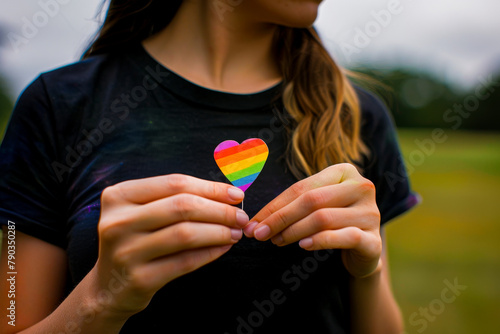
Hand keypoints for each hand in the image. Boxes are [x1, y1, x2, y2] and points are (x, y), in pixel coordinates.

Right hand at [89, 174, 247, 318]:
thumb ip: (176, 198)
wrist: (110, 286)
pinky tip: (223, 248)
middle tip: (241, 216)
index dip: (210, 187)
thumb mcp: (143, 213)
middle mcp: (117, 221)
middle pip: (182, 206)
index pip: (174, 183)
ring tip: (236, 232)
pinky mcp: (139, 278)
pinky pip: (185, 261)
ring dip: (218, 231)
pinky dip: (210, 252)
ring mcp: (126, 251)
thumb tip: (227, 194)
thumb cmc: (137, 240)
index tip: (235, 194)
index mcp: (118, 196)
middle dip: (219, 210)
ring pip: (185, 234)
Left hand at [244, 163, 380, 277]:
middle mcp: (361, 187)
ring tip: (276, 241)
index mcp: (344, 172)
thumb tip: (255, 221)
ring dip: (293, 231)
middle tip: (259, 234)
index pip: (302, 187)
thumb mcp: (315, 206)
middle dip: (280, 218)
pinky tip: (303, 246)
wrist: (363, 251)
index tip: (253, 222)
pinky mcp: (373, 239)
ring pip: (323, 218)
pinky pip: (344, 237)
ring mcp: (370, 213)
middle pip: (311, 201)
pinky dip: (320, 241)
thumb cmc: (333, 222)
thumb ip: (292, 206)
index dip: (274, 205)